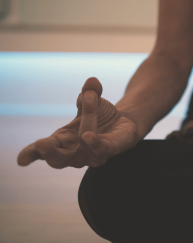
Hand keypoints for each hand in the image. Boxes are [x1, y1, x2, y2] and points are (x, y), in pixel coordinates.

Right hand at [17, 78, 138, 168]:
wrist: (122, 123)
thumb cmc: (99, 115)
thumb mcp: (92, 100)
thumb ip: (90, 92)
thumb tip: (92, 81)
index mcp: (63, 140)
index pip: (44, 150)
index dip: (32, 153)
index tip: (21, 160)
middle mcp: (75, 152)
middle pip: (59, 160)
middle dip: (50, 153)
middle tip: (41, 144)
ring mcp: (93, 154)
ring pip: (83, 149)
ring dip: (84, 126)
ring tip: (87, 108)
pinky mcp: (111, 150)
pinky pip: (102, 149)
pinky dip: (95, 143)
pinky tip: (89, 136)